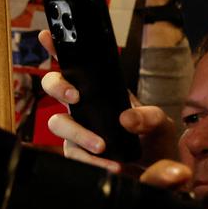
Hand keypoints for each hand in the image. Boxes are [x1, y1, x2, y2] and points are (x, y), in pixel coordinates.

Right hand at [38, 30, 175, 170]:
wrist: (154, 173)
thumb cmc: (153, 141)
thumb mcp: (160, 123)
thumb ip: (149, 117)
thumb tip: (126, 119)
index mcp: (100, 90)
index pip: (75, 64)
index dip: (57, 48)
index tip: (47, 35)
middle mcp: (82, 106)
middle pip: (53, 86)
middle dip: (58, 86)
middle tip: (75, 96)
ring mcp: (76, 129)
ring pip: (58, 122)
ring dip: (78, 132)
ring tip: (101, 145)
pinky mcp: (77, 153)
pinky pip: (71, 153)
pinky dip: (88, 160)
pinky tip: (109, 164)